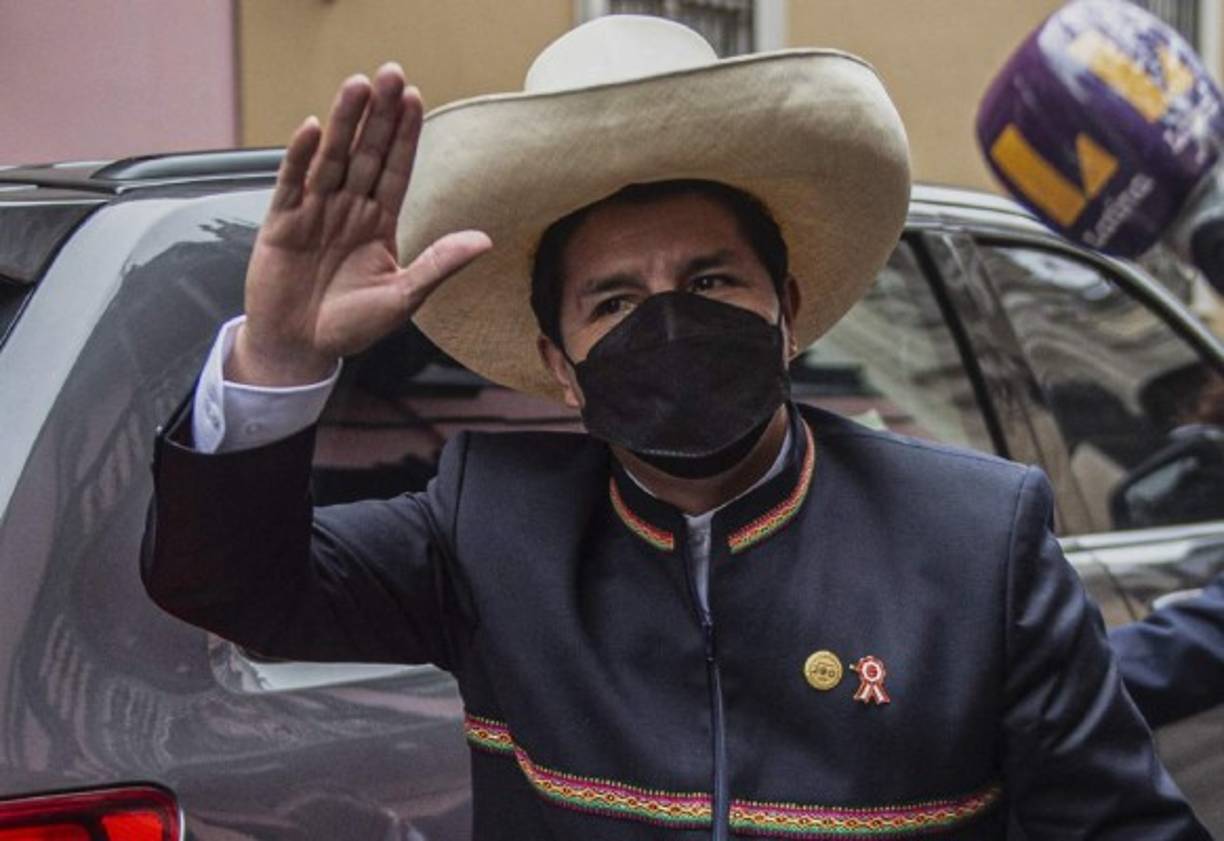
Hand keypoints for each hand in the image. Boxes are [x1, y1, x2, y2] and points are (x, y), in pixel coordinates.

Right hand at [228, 62, 491, 385]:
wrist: (300, 348)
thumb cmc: (350, 326)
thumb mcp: (403, 297)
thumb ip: (438, 265)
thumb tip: (483, 240)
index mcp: (378, 222)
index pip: (396, 170)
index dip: (404, 136)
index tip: (415, 98)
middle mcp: (348, 209)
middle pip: (366, 153)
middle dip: (378, 115)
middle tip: (390, 73)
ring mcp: (314, 212)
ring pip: (333, 158)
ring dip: (344, 122)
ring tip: (357, 86)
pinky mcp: (281, 224)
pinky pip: (293, 183)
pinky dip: (301, 157)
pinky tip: (314, 128)